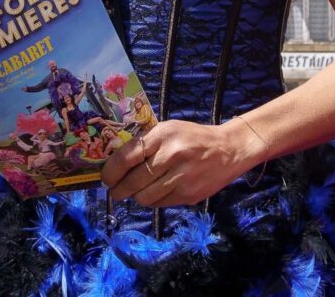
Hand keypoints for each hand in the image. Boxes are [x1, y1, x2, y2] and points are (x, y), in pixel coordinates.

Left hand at [99, 119, 263, 208]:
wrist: (229, 150)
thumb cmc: (193, 137)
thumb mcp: (168, 129)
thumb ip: (145, 143)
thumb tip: (115, 163)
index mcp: (163, 135)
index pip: (127, 157)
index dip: (111, 171)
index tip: (105, 178)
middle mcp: (171, 156)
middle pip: (133, 182)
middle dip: (118, 190)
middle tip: (115, 190)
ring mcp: (181, 178)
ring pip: (145, 197)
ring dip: (135, 197)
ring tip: (134, 192)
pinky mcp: (189, 195)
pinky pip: (160, 204)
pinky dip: (152, 200)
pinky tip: (154, 192)